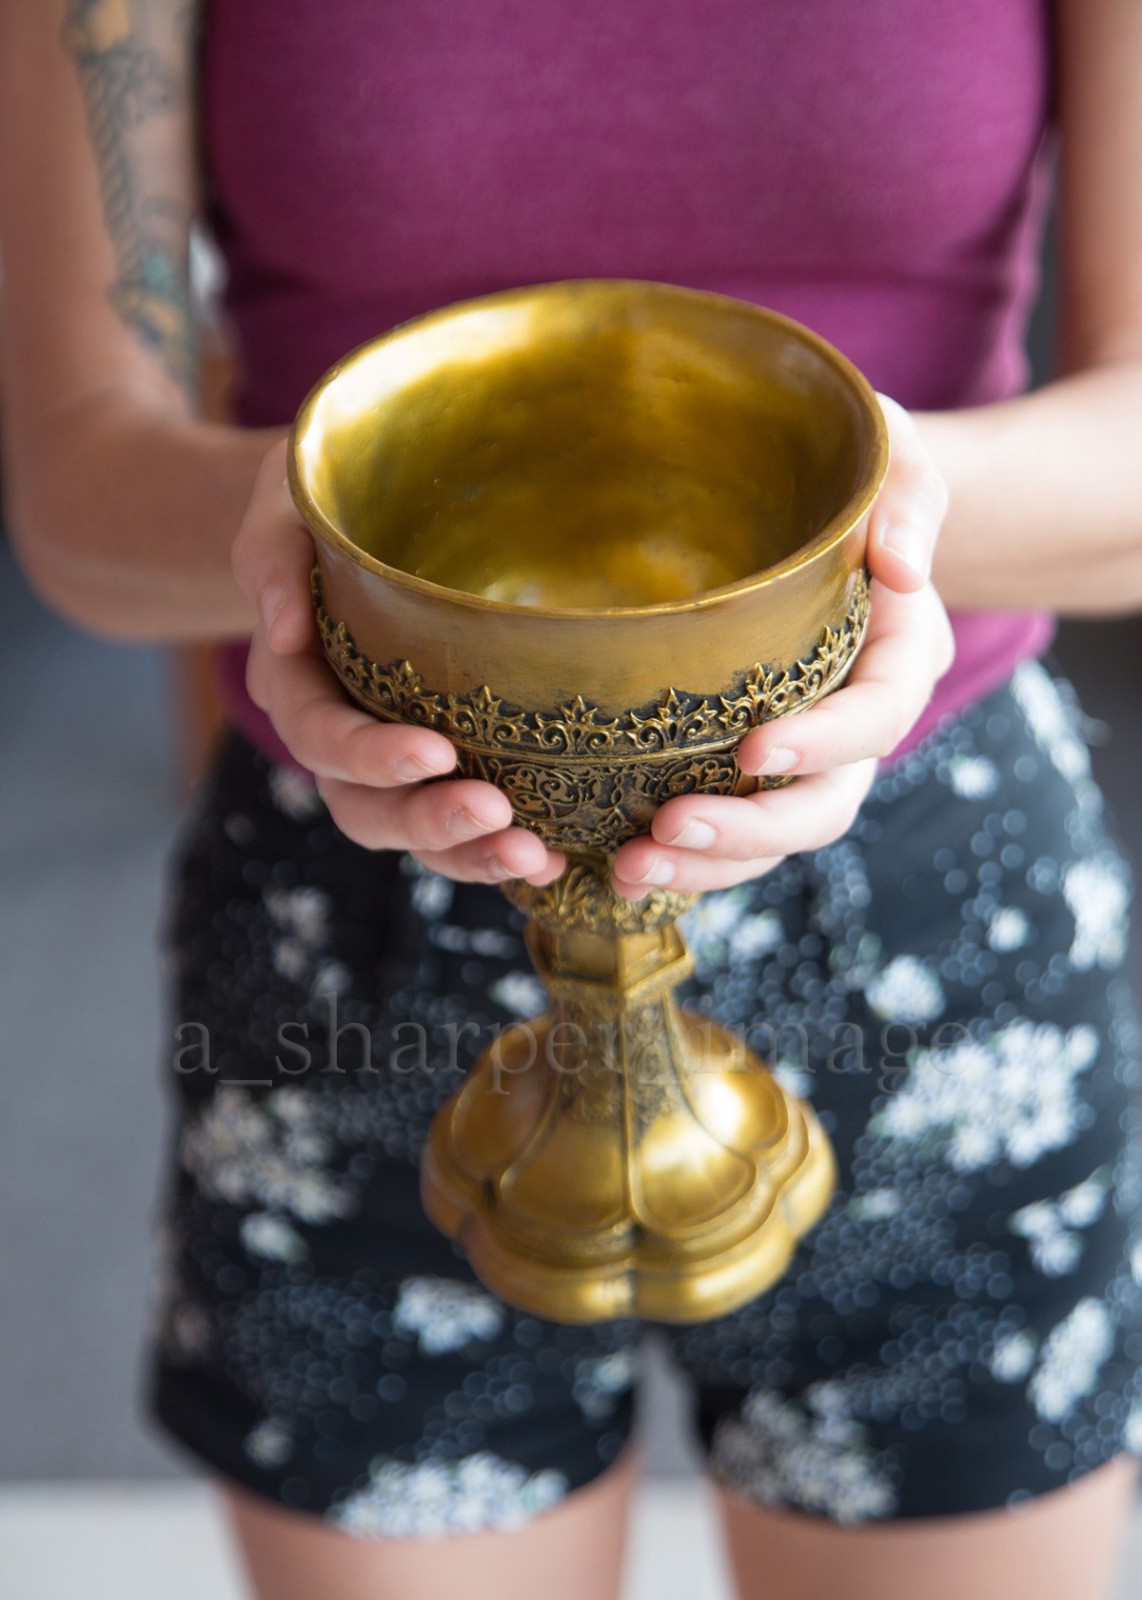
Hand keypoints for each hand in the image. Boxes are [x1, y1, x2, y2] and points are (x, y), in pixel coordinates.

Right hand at [231, 439, 566, 887]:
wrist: (370, 511)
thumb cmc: (329, 495)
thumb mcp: (288, 498)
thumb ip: (273, 551)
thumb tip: (279, 629)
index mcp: (293, 679)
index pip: (317, 733)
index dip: (369, 754)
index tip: (435, 750)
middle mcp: (336, 734)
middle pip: (364, 807)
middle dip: (427, 821)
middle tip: (497, 814)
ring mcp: (388, 761)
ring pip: (411, 832)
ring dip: (467, 854)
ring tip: (532, 855)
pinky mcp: (439, 767)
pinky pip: (456, 829)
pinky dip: (494, 851)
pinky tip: (553, 861)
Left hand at [611, 395, 955, 898]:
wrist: (811, 505)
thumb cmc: (845, 469)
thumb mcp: (888, 455)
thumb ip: (908, 497)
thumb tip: (906, 570)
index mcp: (899, 655)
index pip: (879, 717)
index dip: (823, 744)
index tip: (751, 749)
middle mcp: (857, 722)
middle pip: (824, 805)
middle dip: (749, 831)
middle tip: (666, 828)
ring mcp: (804, 756)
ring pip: (774, 839)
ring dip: (706, 864)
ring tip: (626, 869)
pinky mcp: (752, 771)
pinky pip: (730, 835)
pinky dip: (682, 861)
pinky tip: (614, 869)